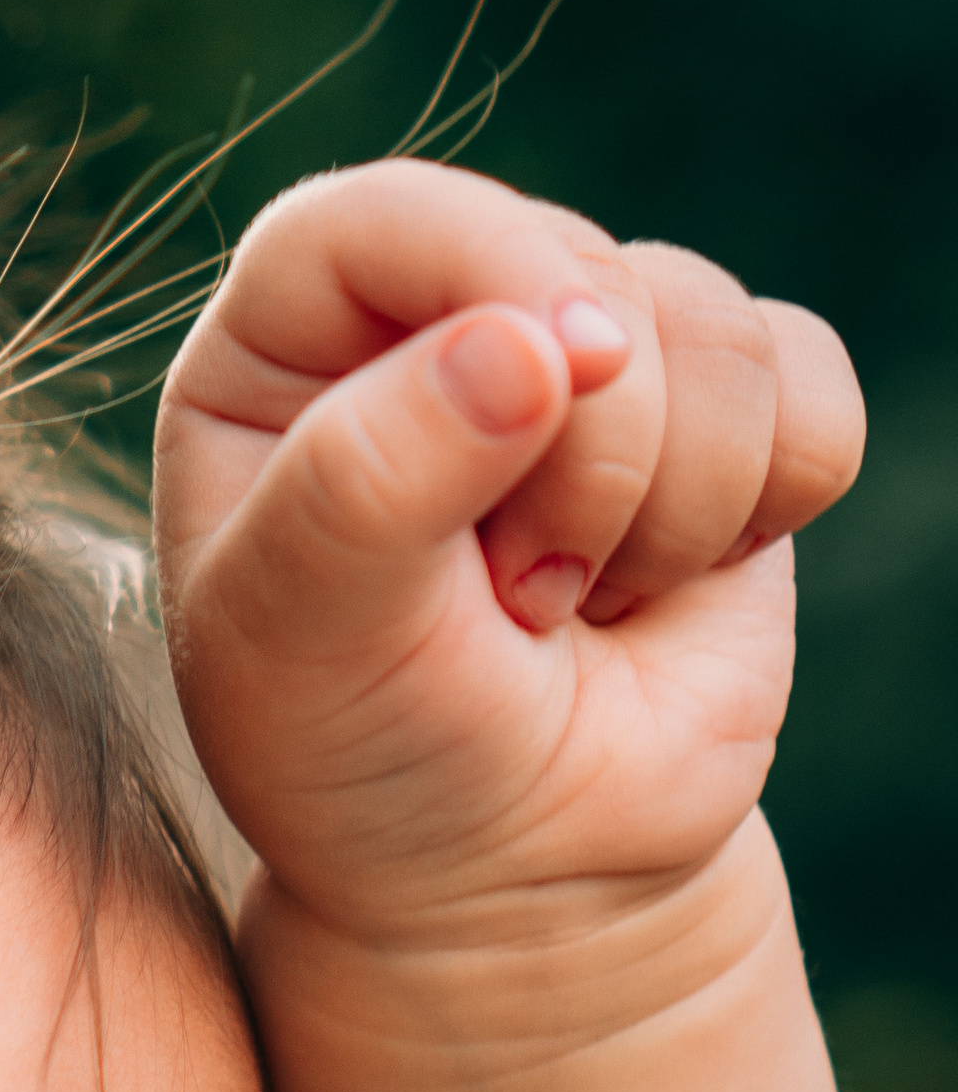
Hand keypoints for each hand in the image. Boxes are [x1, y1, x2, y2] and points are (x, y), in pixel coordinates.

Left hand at [152, 158, 864, 947]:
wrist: (511, 878)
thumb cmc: (369, 757)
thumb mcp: (309, 644)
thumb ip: (370, 485)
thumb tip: (528, 345)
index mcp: (281, 351)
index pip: (380, 213)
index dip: (485, 271)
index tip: (543, 385)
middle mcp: (429, 323)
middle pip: (576, 264)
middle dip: (586, 459)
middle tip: (513, 603)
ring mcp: (584, 364)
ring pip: (708, 320)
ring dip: (671, 503)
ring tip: (573, 609)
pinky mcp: (720, 419)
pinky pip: (809, 376)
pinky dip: (774, 494)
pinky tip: (673, 585)